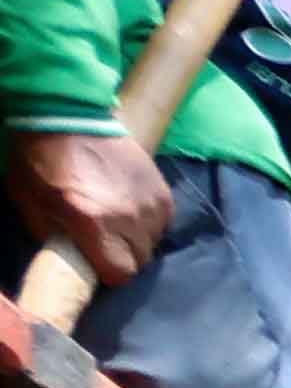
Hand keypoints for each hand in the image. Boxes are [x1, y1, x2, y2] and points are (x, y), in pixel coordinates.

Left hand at [6, 128, 171, 292]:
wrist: (67, 113)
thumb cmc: (41, 159)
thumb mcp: (31, 203)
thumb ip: (54, 237)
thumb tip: (74, 259)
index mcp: (93, 222)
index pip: (120, 273)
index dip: (107, 272)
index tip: (96, 262)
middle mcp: (129, 217)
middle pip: (139, 261)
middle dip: (121, 256)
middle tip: (103, 240)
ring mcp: (150, 204)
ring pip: (152, 243)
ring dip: (135, 239)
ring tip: (116, 220)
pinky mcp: (163, 192)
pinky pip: (162, 224)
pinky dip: (147, 222)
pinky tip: (129, 206)